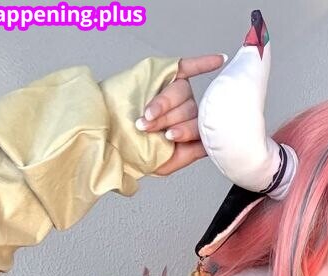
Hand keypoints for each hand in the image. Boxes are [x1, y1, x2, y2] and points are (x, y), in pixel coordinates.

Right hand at [137, 54, 226, 175]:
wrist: (109, 140)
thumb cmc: (136, 153)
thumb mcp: (166, 162)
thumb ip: (192, 153)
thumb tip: (214, 143)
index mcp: (188, 129)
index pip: (197, 126)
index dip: (184, 130)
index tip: (169, 137)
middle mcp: (185, 110)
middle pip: (189, 108)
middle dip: (168, 119)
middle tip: (147, 127)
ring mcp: (176, 93)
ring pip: (181, 92)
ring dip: (163, 104)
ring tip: (147, 114)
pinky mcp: (166, 74)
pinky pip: (188, 66)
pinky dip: (203, 63)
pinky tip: (219, 60)